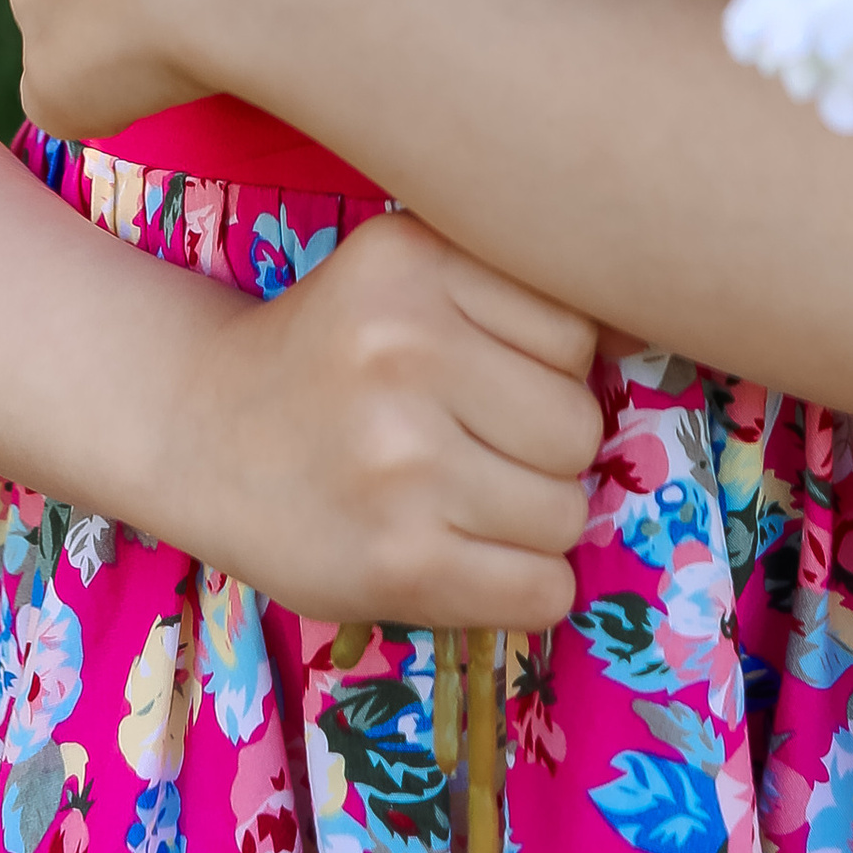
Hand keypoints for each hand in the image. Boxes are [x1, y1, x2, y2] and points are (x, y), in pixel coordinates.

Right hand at [190, 211, 601, 631]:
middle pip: (580, 425)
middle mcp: (404, 351)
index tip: (489, 377)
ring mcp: (401, 463)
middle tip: (476, 447)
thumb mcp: (403, 270)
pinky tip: (466, 556)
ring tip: (461, 500)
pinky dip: (524, 587)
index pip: (576, 329)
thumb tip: (651, 336)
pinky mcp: (398, 563)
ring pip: (568, 512)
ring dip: (533, 521)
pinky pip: (543, 591)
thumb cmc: (330, 352)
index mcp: (410, 261)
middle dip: (547, 449)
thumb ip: (507, 285)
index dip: (548, 365)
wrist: (200, 431)